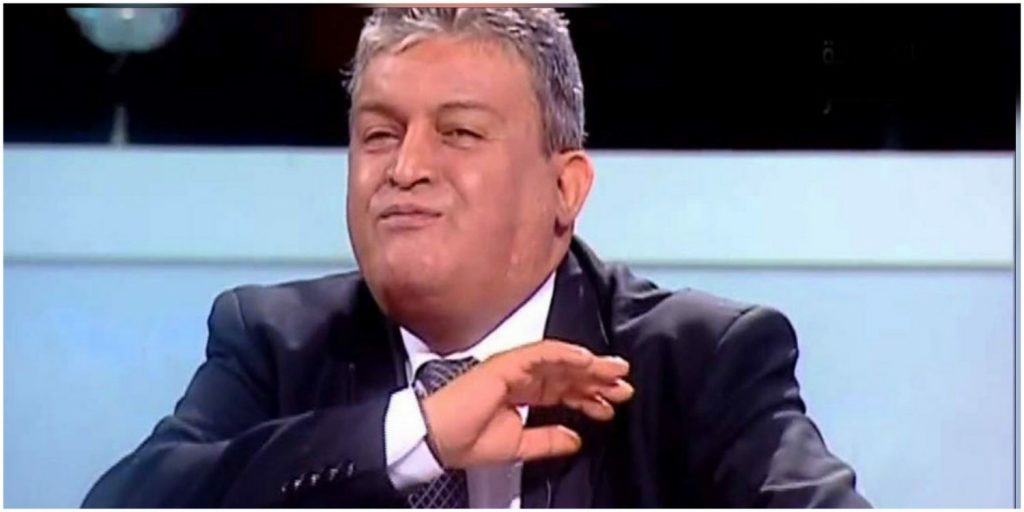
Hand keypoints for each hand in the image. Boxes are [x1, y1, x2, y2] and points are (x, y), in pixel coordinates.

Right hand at [420, 339, 632, 468]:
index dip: (588, 397)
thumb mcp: (518, 446)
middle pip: (567, 374)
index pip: (563, 391)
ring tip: (615, 372)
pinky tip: (586, 360)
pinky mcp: (507, 362)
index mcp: (522, 395)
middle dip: (596, 380)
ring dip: (589, 366)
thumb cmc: (465, 440)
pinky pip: (542, 353)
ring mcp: (514, 367)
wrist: (436, 438)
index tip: (610, 406)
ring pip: (561, 361)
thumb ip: (548, 440)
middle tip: (623, 385)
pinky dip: (566, 354)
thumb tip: (575, 439)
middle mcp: (521, 377)